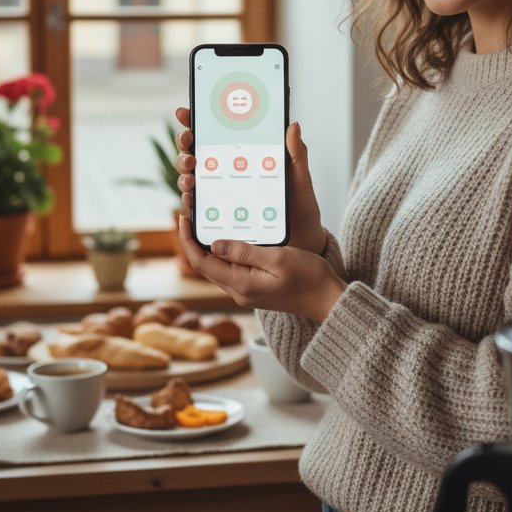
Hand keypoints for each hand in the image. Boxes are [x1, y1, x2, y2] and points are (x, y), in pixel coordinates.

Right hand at [172, 106, 327, 254]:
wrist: (301, 239)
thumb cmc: (300, 206)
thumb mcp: (299, 178)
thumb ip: (296, 153)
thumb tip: (293, 125)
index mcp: (244, 156)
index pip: (215, 134)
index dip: (196, 120)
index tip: (186, 112)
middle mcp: (227, 171)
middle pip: (196, 151)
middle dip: (185, 142)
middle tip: (189, 139)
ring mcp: (221, 192)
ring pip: (191, 176)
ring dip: (184, 169)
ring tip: (191, 169)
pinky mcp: (218, 215)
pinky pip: (197, 205)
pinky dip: (189, 198)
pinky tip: (191, 194)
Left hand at [177, 215, 345, 321]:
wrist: (328, 299)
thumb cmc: (308, 278)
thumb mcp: (277, 259)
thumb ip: (245, 252)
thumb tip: (215, 244)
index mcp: (241, 285)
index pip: (201, 263)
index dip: (188, 240)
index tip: (183, 218)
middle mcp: (238, 291)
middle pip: (205, 265)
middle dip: (194, 239)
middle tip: (191, 212)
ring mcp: (246, 290)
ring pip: (217, 266)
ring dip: (208, 244)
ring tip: (206, 219)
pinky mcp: (254, 287)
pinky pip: (231, 267)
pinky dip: (225, 250)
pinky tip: (230, 234)